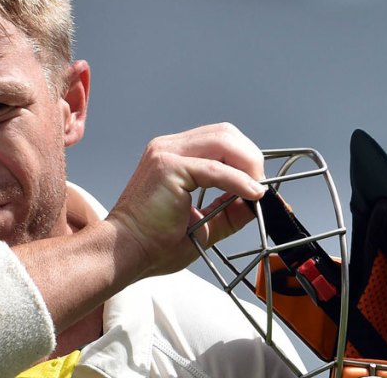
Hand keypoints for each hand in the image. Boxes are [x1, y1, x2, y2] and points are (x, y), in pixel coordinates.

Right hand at [105, 123, 264, 278]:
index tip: (259, 186)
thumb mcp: (203, 223)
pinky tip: (252, 194)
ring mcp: (166, 153)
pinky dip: (239, 181)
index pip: (220, 140)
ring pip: (223, 142)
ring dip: (248, 166)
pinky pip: (215, 169)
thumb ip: (228, 209)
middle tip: (261, 188)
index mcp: (173, 155)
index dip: (245, 159)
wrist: (125, 252)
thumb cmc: (153, 242)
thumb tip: (258, 202)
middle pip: (225, 133)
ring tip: (257, 190)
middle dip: (251, 158)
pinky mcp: (168, 167)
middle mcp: (168, 147)